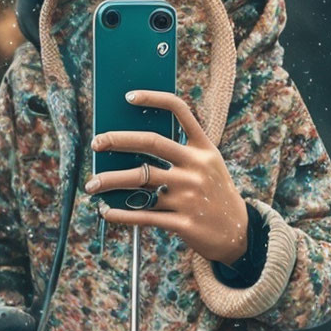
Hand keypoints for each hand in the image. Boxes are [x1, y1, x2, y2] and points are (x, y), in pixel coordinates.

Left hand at [86, 89, 247, 265]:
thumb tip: (130, 148)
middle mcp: (197, 167)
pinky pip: (143, 215)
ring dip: (110, 181)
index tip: (128, 97)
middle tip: (96, 143)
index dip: (154, 99)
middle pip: (151, 143)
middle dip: (118, 140)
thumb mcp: (208, 166)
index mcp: (204, 149)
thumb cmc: (213, 194)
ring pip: (140, 181)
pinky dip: (120, 214)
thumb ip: (181, 154)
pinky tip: (106, 212)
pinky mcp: (183, 221)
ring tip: (92, 184)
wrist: (238, 232)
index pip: (180, 112)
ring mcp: (190, 194)